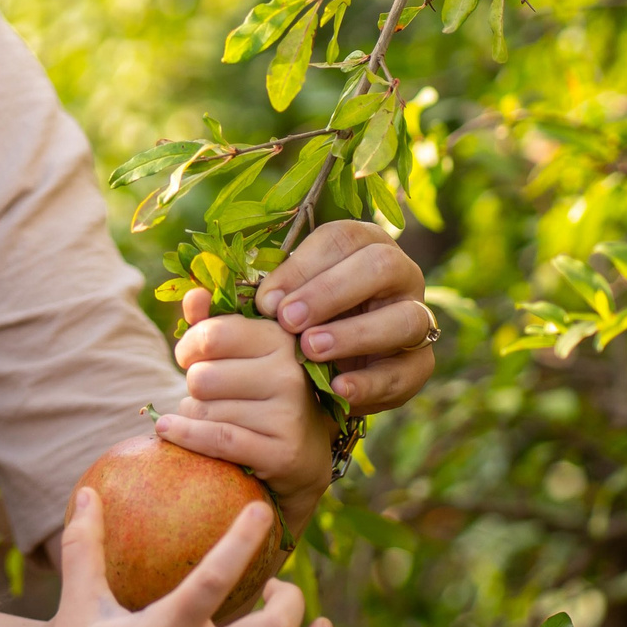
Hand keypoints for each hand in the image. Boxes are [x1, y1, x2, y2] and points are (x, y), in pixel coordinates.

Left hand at [154, 291, 333, 533]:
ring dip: (194, 416)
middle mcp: (290, 373)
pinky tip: (168, 429)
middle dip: (193, 387)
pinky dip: (185, 435)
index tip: (188, 358)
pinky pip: (217, 439)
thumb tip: (194, 295)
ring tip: (211, 416)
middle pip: (202, 377)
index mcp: (281, 339)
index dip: (188, 347)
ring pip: (205, 410)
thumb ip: (213, 323)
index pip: (212, 335)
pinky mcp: (282, 452)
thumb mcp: (243, 354)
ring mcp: (289, 414)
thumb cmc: (261, 394)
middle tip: (206, 394)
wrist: (302, 455)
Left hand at [254, 219, 435, 413]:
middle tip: (287, 321)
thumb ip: (249, 299)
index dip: (303, 267)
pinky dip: (373, 381)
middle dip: (331, 292)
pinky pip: (409, 370)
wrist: (326, 376)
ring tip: (311, 350)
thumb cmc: (297, 324)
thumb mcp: (275, 306)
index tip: (266, 301)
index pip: (341, 239)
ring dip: (356, 333)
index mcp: (361, 245)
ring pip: (405, 317)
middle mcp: (398, 274)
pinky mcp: (420, 363)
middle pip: (380, 266)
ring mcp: (417, 317)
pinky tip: (339, 388)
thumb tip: (206, 299)